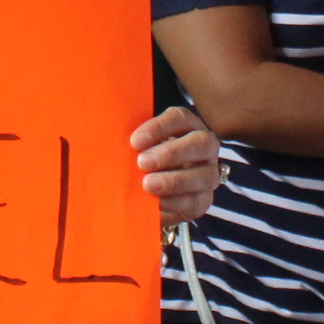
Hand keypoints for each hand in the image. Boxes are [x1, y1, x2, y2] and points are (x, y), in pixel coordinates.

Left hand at [131, 105, 224, 224]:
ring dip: (175, 181)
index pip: (180, 118)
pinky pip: (196, 201)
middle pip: (201, 143)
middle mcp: (204, 147)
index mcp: (187, 126)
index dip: (159, 128)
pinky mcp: (203, 200)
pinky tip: (156, 204)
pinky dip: (175, 203)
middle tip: (143, 163)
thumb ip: (133, 143)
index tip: (135, 142)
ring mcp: (208, 173)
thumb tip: (115, 142)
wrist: (146, 192)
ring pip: (204, 175)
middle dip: (172, 153)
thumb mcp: (136, 147)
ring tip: (148, 185)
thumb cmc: (140, 160)